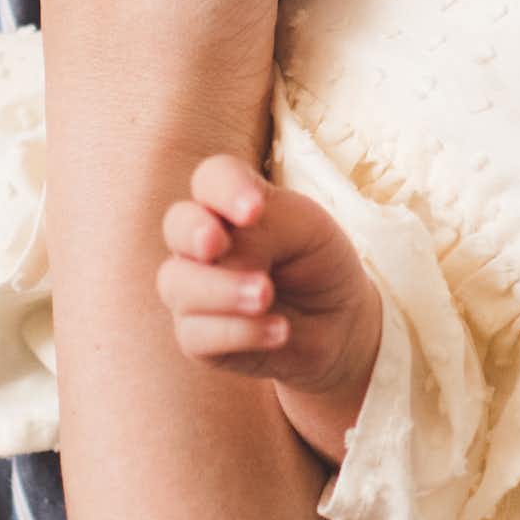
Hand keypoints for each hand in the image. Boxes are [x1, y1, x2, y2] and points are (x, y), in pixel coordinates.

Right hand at [157, 155, 381, 464]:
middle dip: (196, 232)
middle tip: (223, 241)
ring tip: (267, 298)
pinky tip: (275, 332)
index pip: (210, 179)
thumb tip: (227, 237)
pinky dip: (236, 335)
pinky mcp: (200, 340)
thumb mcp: (315, 234)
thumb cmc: (327, 271)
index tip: (253, 206)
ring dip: (221, 291)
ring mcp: (195, 293)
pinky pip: (194, 337)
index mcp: (236, 204)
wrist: (343, 335)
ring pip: (176, 284)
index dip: (222, 188)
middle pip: (176, 227)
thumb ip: (273, 222)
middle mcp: (208, 245)